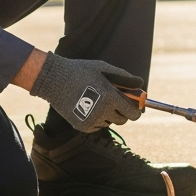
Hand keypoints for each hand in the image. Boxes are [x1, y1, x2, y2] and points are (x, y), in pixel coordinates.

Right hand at [29, 53, 144, 132]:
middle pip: (123, 120)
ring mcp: (92, 121)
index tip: (135, 106)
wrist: (54, 80)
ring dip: (108, 114)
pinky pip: (98, 126)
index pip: (133, 114)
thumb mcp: (104, 69)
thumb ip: (124, 77)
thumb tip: (141, 84)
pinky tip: (88, 106)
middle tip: (114, 100)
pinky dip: (97, 119)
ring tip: (97, 99)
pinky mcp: (82, 126)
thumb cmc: (81, 71)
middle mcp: (103, 112)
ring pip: (109, 122)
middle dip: (122, 111)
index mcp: (111, 98)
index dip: (136, 111)